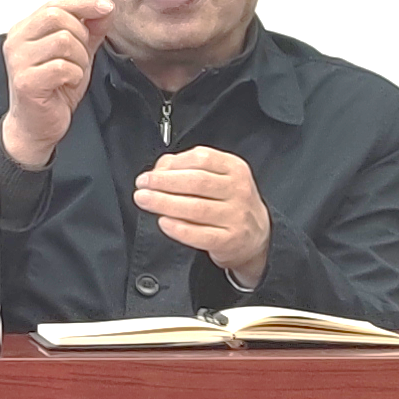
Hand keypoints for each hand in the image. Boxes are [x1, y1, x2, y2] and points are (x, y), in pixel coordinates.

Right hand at [1, 0, 114, 167]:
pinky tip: (67, 84)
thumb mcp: (77, 53)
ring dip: (79, 59)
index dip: (84, 3)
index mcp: (25, 29)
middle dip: (81, 36)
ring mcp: (18, 61)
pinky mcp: (26, 81)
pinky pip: (62, 67)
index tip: (106, 8)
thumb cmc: (53, 89)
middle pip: (57, 17)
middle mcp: (16, 41)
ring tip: (73, 73)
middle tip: (80, 57)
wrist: (37, 126)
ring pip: (63, 41)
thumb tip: (105, 8)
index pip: (55, 3)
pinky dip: (74, 76)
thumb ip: (90, 29)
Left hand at [134, 146, 271, 287]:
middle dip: (164, 182)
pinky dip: (178, 228)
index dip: (173, 164)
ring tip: (144, 200)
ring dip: (164, 203)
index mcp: (234, 168)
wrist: (256, 237)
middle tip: (142, 185)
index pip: (202, 158)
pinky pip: (200, 234)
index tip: (151, 172)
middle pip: (197, 182)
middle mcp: (238, 190)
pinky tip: (163, 221)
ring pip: (196, 208)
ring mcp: (236, 216)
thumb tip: (159, 170)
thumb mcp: (218, 177)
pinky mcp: (229, 240)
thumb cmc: (229, 202)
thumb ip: (188, 168)